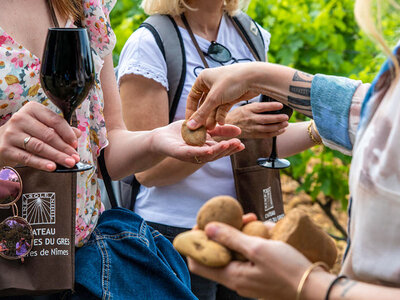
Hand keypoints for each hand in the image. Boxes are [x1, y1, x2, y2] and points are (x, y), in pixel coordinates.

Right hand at [0, 102, 80, 170]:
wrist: (0, 140)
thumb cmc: (27, 132)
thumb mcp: (42, 126)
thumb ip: (60, 129)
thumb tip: (78, 133)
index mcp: (32, 109)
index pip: (55, 120)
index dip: (68, 133)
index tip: (75, 144)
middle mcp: (20, 118)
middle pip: (48, 135)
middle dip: (64, 148)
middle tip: (75, 158)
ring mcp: (11, 133)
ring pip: (39, 147)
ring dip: (56, 156)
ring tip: (69, 163)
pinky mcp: (5, 148)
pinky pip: (27, 157)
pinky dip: (41, 163)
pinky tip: (53, 167)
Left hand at [152, 120, 244, 163]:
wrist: (161, 137)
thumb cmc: (182, 134)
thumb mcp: (205, 128)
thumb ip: (220, 130)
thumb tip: (239, 130)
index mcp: (206, 149)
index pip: (221, 150)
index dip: (232, 148)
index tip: (242, 145)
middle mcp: (200, 155)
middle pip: (216, 154)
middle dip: (228, 150)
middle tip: (238, 144)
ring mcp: (191, 156)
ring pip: (207, 155)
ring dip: (218, 151)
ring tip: (227, 145)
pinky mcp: (181, 154)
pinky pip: (193, 154)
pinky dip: (201, 153)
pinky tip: (210, 150)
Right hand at [185, 63, 259, 129]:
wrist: (255, 78)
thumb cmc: (232, 82)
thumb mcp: (214, 99)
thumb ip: (201, 114)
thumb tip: (190, 126)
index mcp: (203, 79)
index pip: (192, 98)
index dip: (190, 111)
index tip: (190, 124)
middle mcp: (210, 84)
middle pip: (203, 104)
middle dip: (203, 117)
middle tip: (201, 129)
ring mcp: (221, 91)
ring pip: (213, 108)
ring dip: (212, 118)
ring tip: (212, 129)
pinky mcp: (230, 96)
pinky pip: (222, 108)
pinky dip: (221, 115)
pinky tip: (221, 123)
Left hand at [188, 222, 312, 298]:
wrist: (315, 288)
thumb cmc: (288, 269)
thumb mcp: (257, 249)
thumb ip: (231, 238)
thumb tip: (207, 228)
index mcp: (231, 276)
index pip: (197, 262)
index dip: (196, 243)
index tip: (203, 225)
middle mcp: (236, 280)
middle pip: (217, 254)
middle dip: (223, 232)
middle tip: (236, 217)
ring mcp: (248, 279)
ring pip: (234, 253)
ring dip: (240, 234)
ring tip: (255, 220)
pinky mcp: (259, 276)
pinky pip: (248, 257)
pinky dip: (251, 242)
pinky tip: (265, 231)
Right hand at [226, 102, 288, 138]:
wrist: (227, 127)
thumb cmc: (237, 115)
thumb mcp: (244, 107)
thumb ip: (255, 107)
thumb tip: (272, 104)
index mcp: (247, 109)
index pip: (262, 107)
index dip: (272, 106)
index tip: (281, 105)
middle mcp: (250, 119)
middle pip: (267, 119)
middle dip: (278, 118)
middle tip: (286, 117)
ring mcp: (252, 128)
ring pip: (268, 128)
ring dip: (279, 126)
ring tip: (286, 123)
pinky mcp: (253, 135)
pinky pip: (266, 135)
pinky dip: (276, 133)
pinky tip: (282, 130)